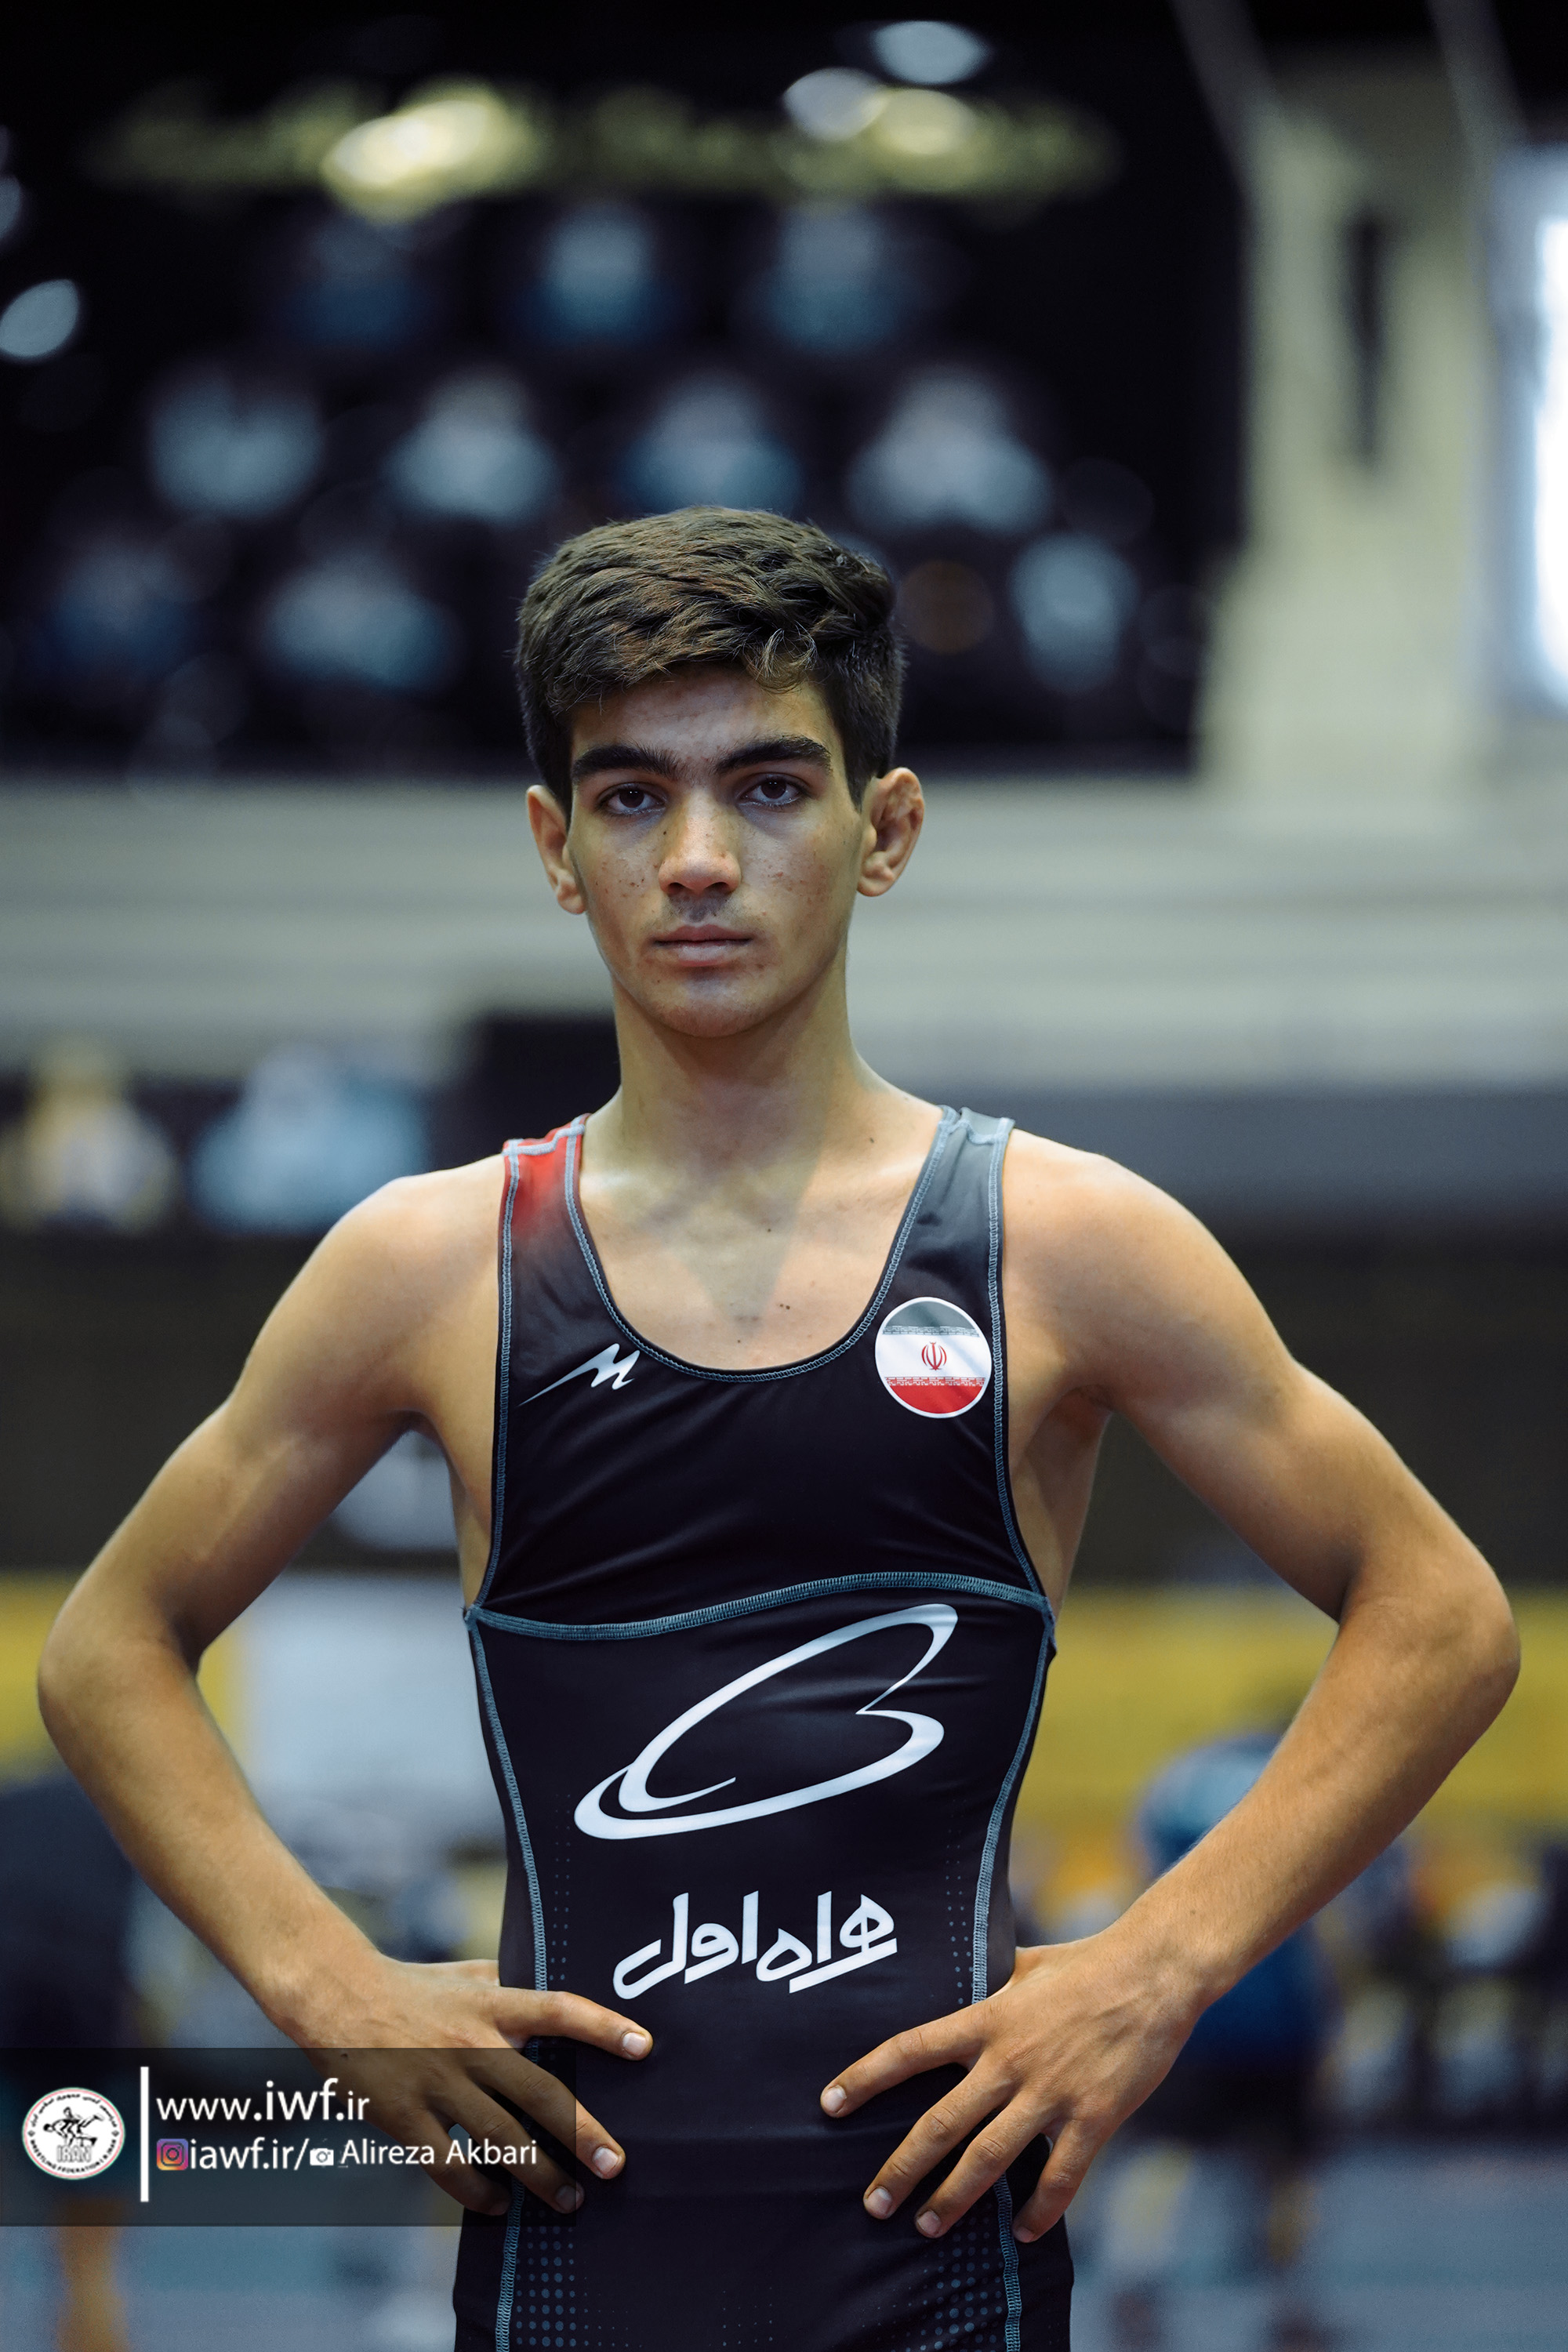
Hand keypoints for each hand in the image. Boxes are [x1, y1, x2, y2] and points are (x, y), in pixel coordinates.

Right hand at [297, 1953, 651, 2217]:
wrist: (335, 1992)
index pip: (558, 2010)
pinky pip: (447, 2165)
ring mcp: (437, 2081)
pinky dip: (476, 2191)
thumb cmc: (410, 1984)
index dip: (603, 2026)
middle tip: (615, 2164)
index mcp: (491, 2003)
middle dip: (582, 2133)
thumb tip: (558, 1989)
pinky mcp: (403, 2115)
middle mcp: (470, 2042)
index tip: (644, 2047)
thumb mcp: (467, 1972)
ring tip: (570, 2200)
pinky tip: (499, 2203)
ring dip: (539, 2175)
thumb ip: (511, 1983)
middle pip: (539, 2092)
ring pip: (499, 2138)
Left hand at [819, 1928, 1196, 2241]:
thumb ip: (991, 1980)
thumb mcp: (1026, 1963)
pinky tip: (1024, 2233)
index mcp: (989, 2019)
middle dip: (902, 2169)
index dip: (865, 2076)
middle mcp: (1010, 2060)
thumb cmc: (1088, 1962)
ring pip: (988, 2160)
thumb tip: (963, 1977)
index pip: (911, 2049)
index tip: (830, 2103)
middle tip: (874, 2204)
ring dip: (953, 2199)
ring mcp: (1051, 2093)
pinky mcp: (1093, 2118)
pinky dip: (1040, 2211)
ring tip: (927, 2227)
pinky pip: (1059, 2177)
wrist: (1155, 1972)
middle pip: (941, 2123)